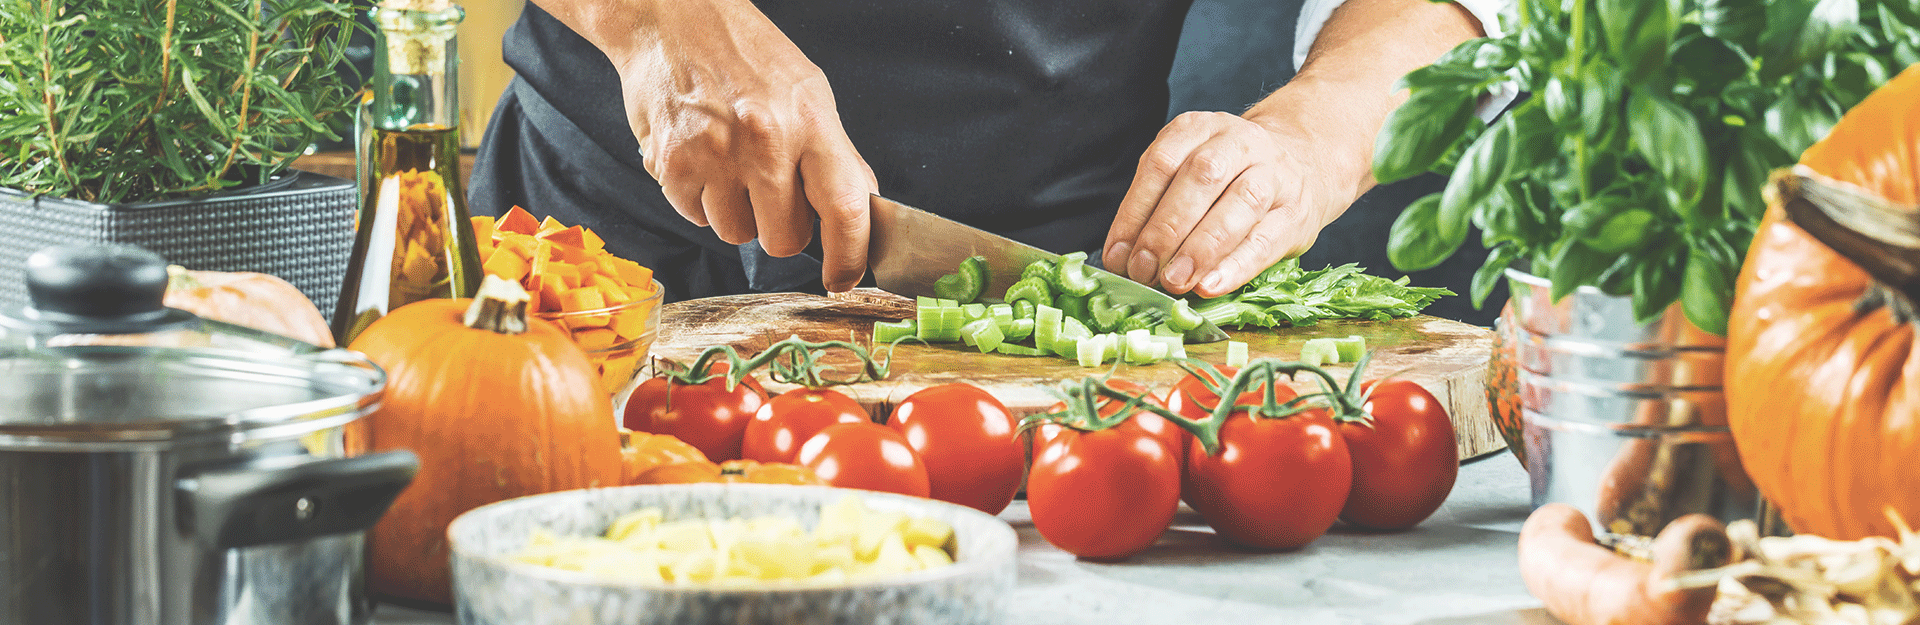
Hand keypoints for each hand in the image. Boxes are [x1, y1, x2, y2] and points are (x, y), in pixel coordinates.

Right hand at [585, 0, 876, 290]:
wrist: (672, 18)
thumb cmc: (745, 53)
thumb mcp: (808, 91)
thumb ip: (835, 153)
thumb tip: (860, 209)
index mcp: (809, 120)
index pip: (845, 208)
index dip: (849, 256)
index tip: (844, 278)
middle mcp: (764, 139)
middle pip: (784, 240)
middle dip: (782, 231)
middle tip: (773, 194)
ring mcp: (714, 153)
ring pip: (736, 235)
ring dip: (738, 215)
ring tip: (732, 167)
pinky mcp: (671, 163)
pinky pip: (695, 218)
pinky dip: (700, 200)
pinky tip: (703, 160)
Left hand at [1101, 110, 1352, 297]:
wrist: (1303, 161)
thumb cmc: (1228, 177)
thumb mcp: (1188, 171)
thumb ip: (1156, 206)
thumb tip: (1121, 258)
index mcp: (1200, 129)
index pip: (1161, 163)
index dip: (1135, 212)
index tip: (1117, 256)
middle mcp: (1239, 142)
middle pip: (1201, 179)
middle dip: (1166, 229)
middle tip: (1143, 271)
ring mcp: (1275, 173)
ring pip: (1239, 204)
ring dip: (1201, 248)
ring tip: (1174, 281)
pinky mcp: (1297, 211)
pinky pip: (1267, 239)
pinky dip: (1236, 265)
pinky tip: (1211, 286)